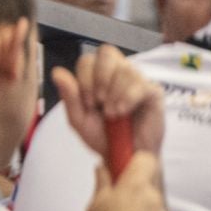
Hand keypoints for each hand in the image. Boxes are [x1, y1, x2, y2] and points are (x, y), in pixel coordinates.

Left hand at [55, 44, 166, 159]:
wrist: (125, 158)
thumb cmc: (103, 136)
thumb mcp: (80, 119)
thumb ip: (69, 96)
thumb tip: (56, 71)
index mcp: (97, 76)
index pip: (88, 59)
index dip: (85, 79)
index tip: (88, 103)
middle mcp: (118, 73)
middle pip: (107, 52)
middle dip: (100, 78)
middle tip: (99, 103)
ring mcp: (137, 81)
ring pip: (125, 68)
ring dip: (114, 93)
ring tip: (113, 114)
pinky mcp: (153, 93)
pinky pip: (142, 83)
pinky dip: (128, 97)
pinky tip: (123, 112)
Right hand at [83, 151, 175, 210]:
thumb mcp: (96, 204)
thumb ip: (102, 182)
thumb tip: (102, 170)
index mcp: (136, 186)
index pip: (147, 159)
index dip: (136, 160)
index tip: (124, 164)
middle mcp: (153, 200)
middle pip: (149, 184)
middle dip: (135, 187)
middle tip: (117, 196)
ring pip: (153, 205)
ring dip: (141, 208)